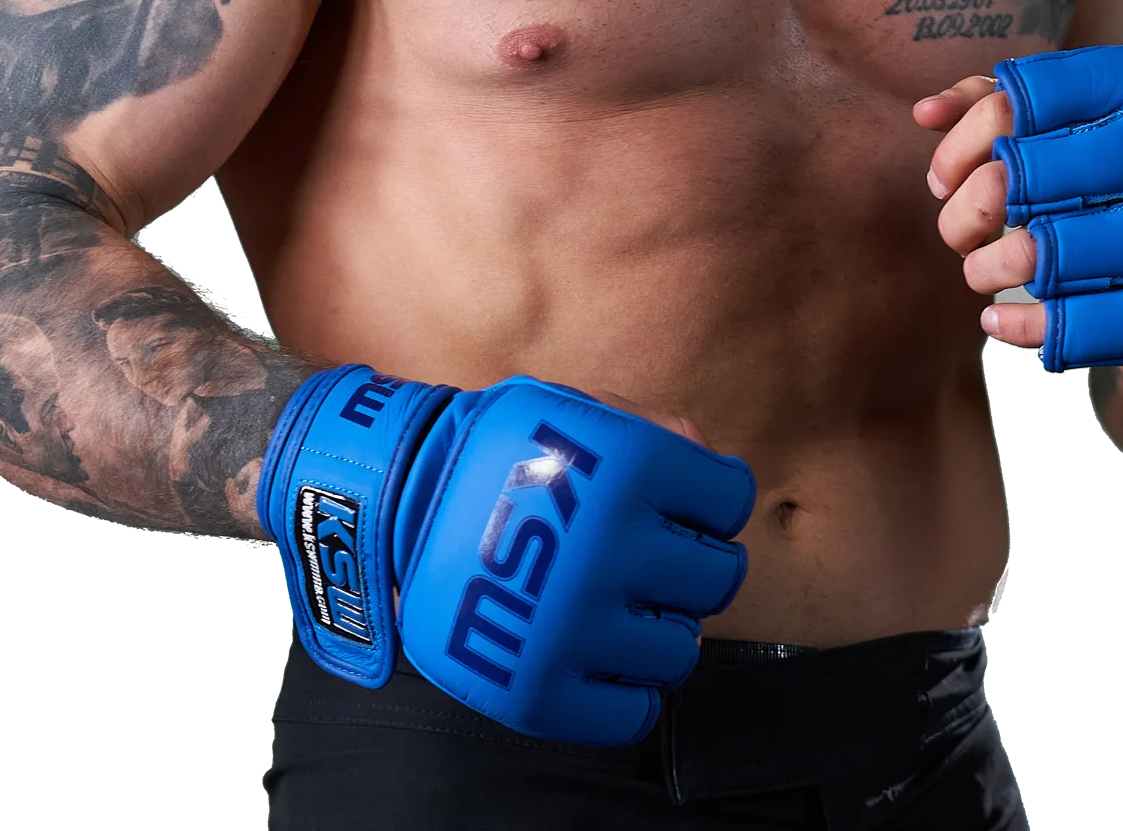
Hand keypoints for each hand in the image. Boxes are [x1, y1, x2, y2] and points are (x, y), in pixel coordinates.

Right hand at [259, 367, 755, 745]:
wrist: (393, 502)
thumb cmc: (492, 451)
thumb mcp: (571, 409)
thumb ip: (650, 426)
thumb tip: (708, 459)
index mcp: (627, 468)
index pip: (729, 499)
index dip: (714, 500)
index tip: (690, 505)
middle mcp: (610, 549)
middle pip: (717, 579)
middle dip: (697, 565)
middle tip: (662, 560)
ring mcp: (575, 626)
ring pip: (680, 651)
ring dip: (663, 629)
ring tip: (626, 608)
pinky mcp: (541, 688)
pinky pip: (630, 713)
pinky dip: (629, 692)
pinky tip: (606, 657)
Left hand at [918, 45, 1122, 424]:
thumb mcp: (1092, 118)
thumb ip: (1003, 101)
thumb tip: (924, 112)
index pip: (1019, 100)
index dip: (963, 143)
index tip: (946, 177)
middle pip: (1019, 175)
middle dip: (966, 212)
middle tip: (958, 234)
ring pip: (1039, 252)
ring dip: (986, 269)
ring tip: (981, 272)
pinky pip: (1075, 326)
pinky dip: (1020, 326)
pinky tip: (999, 319)